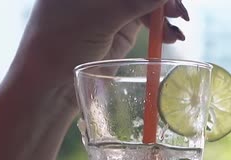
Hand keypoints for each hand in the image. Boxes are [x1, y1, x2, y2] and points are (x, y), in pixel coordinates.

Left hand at [13, 0, 188, 113]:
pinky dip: (163, 27)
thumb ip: (138, 1)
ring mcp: (113, 7)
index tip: (171, 0)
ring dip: (167, 14)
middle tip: (179, 13)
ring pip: (149, 3)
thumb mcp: (103, 16)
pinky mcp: (122, 26)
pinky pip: (149, 19)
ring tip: (179, 27)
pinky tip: (171, 36)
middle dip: (165, 0)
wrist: (50, 81)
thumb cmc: (63, 41)